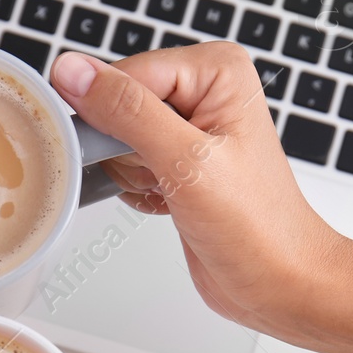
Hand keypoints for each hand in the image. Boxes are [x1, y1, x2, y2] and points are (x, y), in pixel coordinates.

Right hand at [51, 44, 350, 339]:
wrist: (278, 282)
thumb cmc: (259, 227)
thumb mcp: (186, 161)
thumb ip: (126, 111)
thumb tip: (74, 71)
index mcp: (216, 70)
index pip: (125, 72)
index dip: (114, 116)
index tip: (134, 154)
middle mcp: (204, 90)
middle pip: (117, 103)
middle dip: (126, 149)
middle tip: (165, 175)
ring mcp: (189, 126)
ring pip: (116, 137)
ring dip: (133, 174)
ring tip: (173, 191)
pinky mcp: (177, 159)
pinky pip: (125, 163)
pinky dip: (137, 189)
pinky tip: (170, 201)